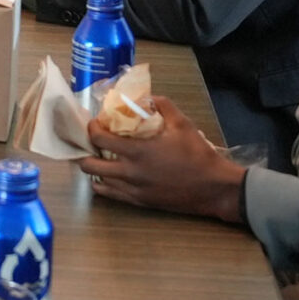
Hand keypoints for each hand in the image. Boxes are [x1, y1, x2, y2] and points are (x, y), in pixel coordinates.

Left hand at [77, 98, 245, 221]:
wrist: (214, 188)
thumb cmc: (198, 155)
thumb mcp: (182, 124)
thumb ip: (163, 106)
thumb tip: (148, 97)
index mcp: (137, 151)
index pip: (98, 139)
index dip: (91, 128)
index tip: (95, 123)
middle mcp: (129, 173)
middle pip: (89, 165)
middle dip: (85, 152)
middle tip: (92, 144)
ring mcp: (132, 190)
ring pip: (98, 182)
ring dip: (95, 169)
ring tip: (101, 158)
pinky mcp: (139, 202)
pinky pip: (111, 195)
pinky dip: (105, 185)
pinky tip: (110, 176)